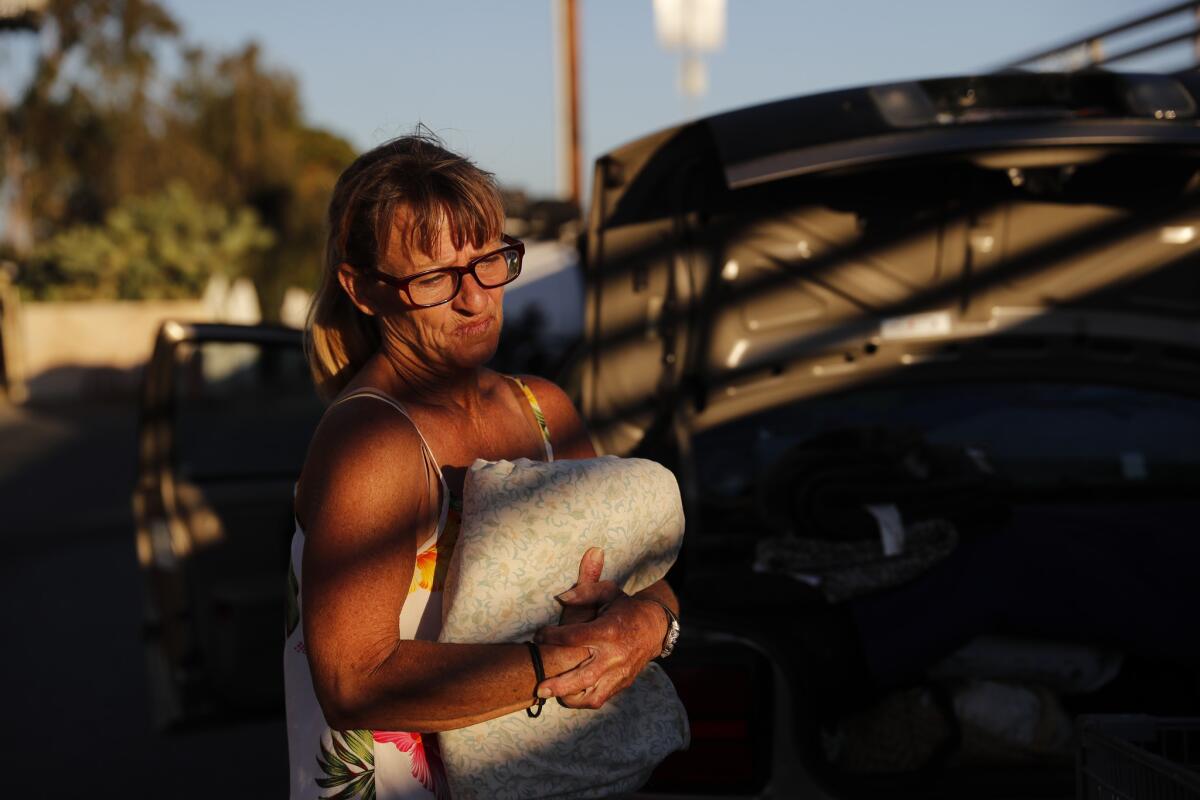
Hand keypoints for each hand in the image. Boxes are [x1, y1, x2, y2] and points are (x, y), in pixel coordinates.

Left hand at [535, 562, 665, 709]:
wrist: (654, 627)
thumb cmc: (625, 608)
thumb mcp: (608, 592)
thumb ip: (584, 592)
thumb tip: (560, 598)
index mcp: (608, 631)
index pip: (574, 637)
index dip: (552, 637)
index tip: (538, 636)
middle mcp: (614, 655)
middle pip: (583, 676)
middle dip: (559, 684)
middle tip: (539, 687)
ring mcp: (619, 672)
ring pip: (592, 695)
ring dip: (569, 698)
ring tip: (551, 694)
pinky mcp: (622, 683)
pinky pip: (600, 698)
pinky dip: (583, 700)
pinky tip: (569, 695)